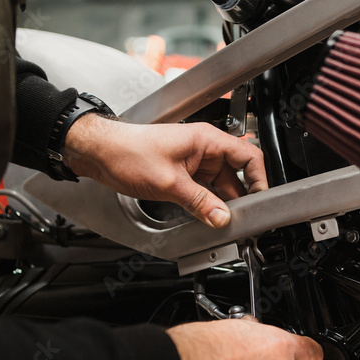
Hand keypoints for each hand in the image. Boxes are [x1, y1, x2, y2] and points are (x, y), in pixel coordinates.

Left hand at [64, 114, 266, 228]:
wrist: (99, 152)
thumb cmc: (128, 152)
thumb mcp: (169, 183)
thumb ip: (200, 203)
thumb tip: (222, 217)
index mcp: (206, 140)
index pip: (248, 156)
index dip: (259, 178)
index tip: (260, 199)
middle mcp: (203, 148)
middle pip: (237, 173)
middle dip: (241, 196)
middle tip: (242, 217)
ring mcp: (193, 161)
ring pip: (221, 184)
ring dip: (222, 202)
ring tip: (223, 219)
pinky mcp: (183, 172)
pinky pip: (205, 188)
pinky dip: (208, 202)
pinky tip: (207, 215)